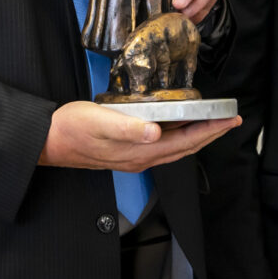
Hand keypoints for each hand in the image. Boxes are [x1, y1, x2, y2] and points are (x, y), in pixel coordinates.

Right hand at [39, 100, 239, 170]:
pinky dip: (176, 137)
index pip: (184, 142)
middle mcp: (140, 159)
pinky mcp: (125, 153)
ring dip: (195, 136)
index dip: (209, 131)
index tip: (229, 119)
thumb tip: (155, 132)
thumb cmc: (70, 128)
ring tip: (210, 123)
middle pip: (185, 149)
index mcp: (138, 151)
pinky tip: (174, 127)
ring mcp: (133, 158)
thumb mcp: (97, 121)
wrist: (47, 141)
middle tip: (229, 120)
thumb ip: (126, 127)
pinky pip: (161, 148)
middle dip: (209, 134)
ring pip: (174, 149)